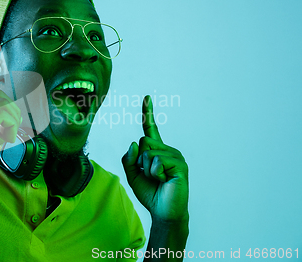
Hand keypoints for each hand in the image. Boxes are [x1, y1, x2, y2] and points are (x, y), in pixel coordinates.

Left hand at [122, 95, 188, 221]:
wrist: (163, 212)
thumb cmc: (150, 193)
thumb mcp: (132, 175)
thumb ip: (128, 159)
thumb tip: (134, 143)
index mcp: (156, 150)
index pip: (150, 128)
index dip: (148, 113)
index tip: (146, 97)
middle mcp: (167, 150)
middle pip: (143, 141)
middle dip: (140, 161)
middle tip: (151, 176)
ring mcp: (175, 156)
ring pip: (148, 152)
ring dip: (147, 170)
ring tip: (158, 180)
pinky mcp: (180, 165)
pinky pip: (157, 161)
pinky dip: (155, 173)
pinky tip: (164, 181)